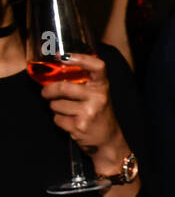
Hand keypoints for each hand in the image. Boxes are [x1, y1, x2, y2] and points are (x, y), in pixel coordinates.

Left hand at [40, 53, 128, 174]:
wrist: (107, 140)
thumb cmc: (98, 114)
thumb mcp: (97, 96)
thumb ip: (83, 84)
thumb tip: (53, 74)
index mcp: (103, 87)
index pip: (97, 66)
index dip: (80, 58)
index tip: (63, 56)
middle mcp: (98, 98)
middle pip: (64, 87)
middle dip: (49, 91)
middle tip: (46, 93)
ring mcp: (89, 112)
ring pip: (56, 105)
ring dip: (55, 108)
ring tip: (68, 112)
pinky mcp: (80, 126)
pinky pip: (57, 119)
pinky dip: (59, 121)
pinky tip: (70, 123)